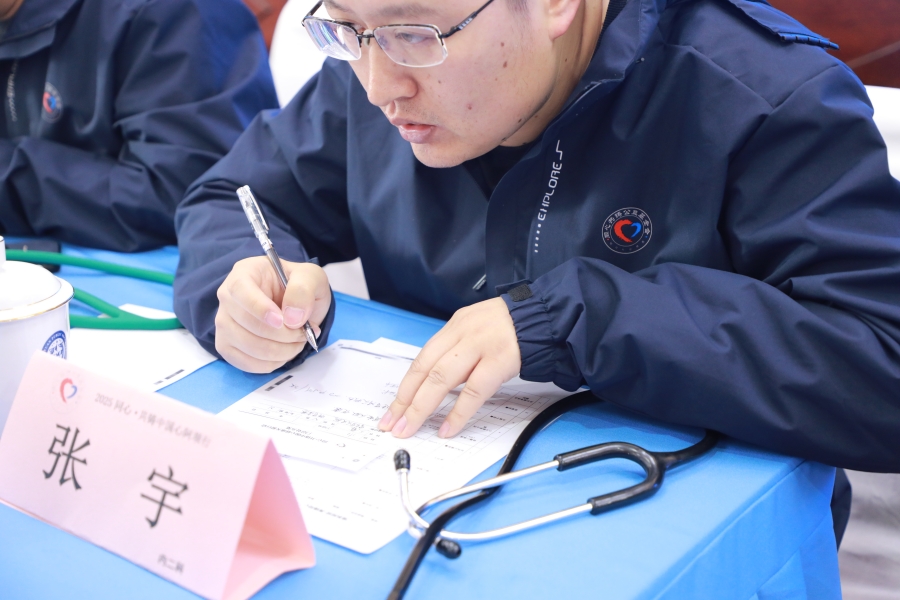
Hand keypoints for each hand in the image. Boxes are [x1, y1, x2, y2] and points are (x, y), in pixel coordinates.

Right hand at [214, 257, 330, 372]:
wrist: (296, 305)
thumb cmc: (299, 287)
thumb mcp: (312, 277)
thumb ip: (304, 290)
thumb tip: (292, 318)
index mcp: (244, 273)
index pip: (241, 290)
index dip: (260, 308)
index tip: (282, 321)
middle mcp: (227, 297)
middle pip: (244, 322)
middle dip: (281, 334)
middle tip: (304, 333)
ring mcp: (224, 323)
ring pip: (245, 345)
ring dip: (279, 351)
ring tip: (298, 342)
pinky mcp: (228, 346)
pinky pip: (244, 362)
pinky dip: (270, 363)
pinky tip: (284, 353)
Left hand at [378, 298, 520, 438]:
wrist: (544, 316)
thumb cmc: (512, 327)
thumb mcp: (477, 329)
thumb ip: (457, 351)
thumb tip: (436, 384)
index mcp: (455, 326)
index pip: (421, 359)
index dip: (405, 387)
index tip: (393, 409)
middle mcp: (462, 333)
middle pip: (425, 370)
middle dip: (405, 400)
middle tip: (393, 424)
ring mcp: (480, 346)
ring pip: (442, 379)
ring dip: (422, 407)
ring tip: (410, 427)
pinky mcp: (500, 360)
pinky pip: (474, 391)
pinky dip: (458, 413)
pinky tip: (447, 428)